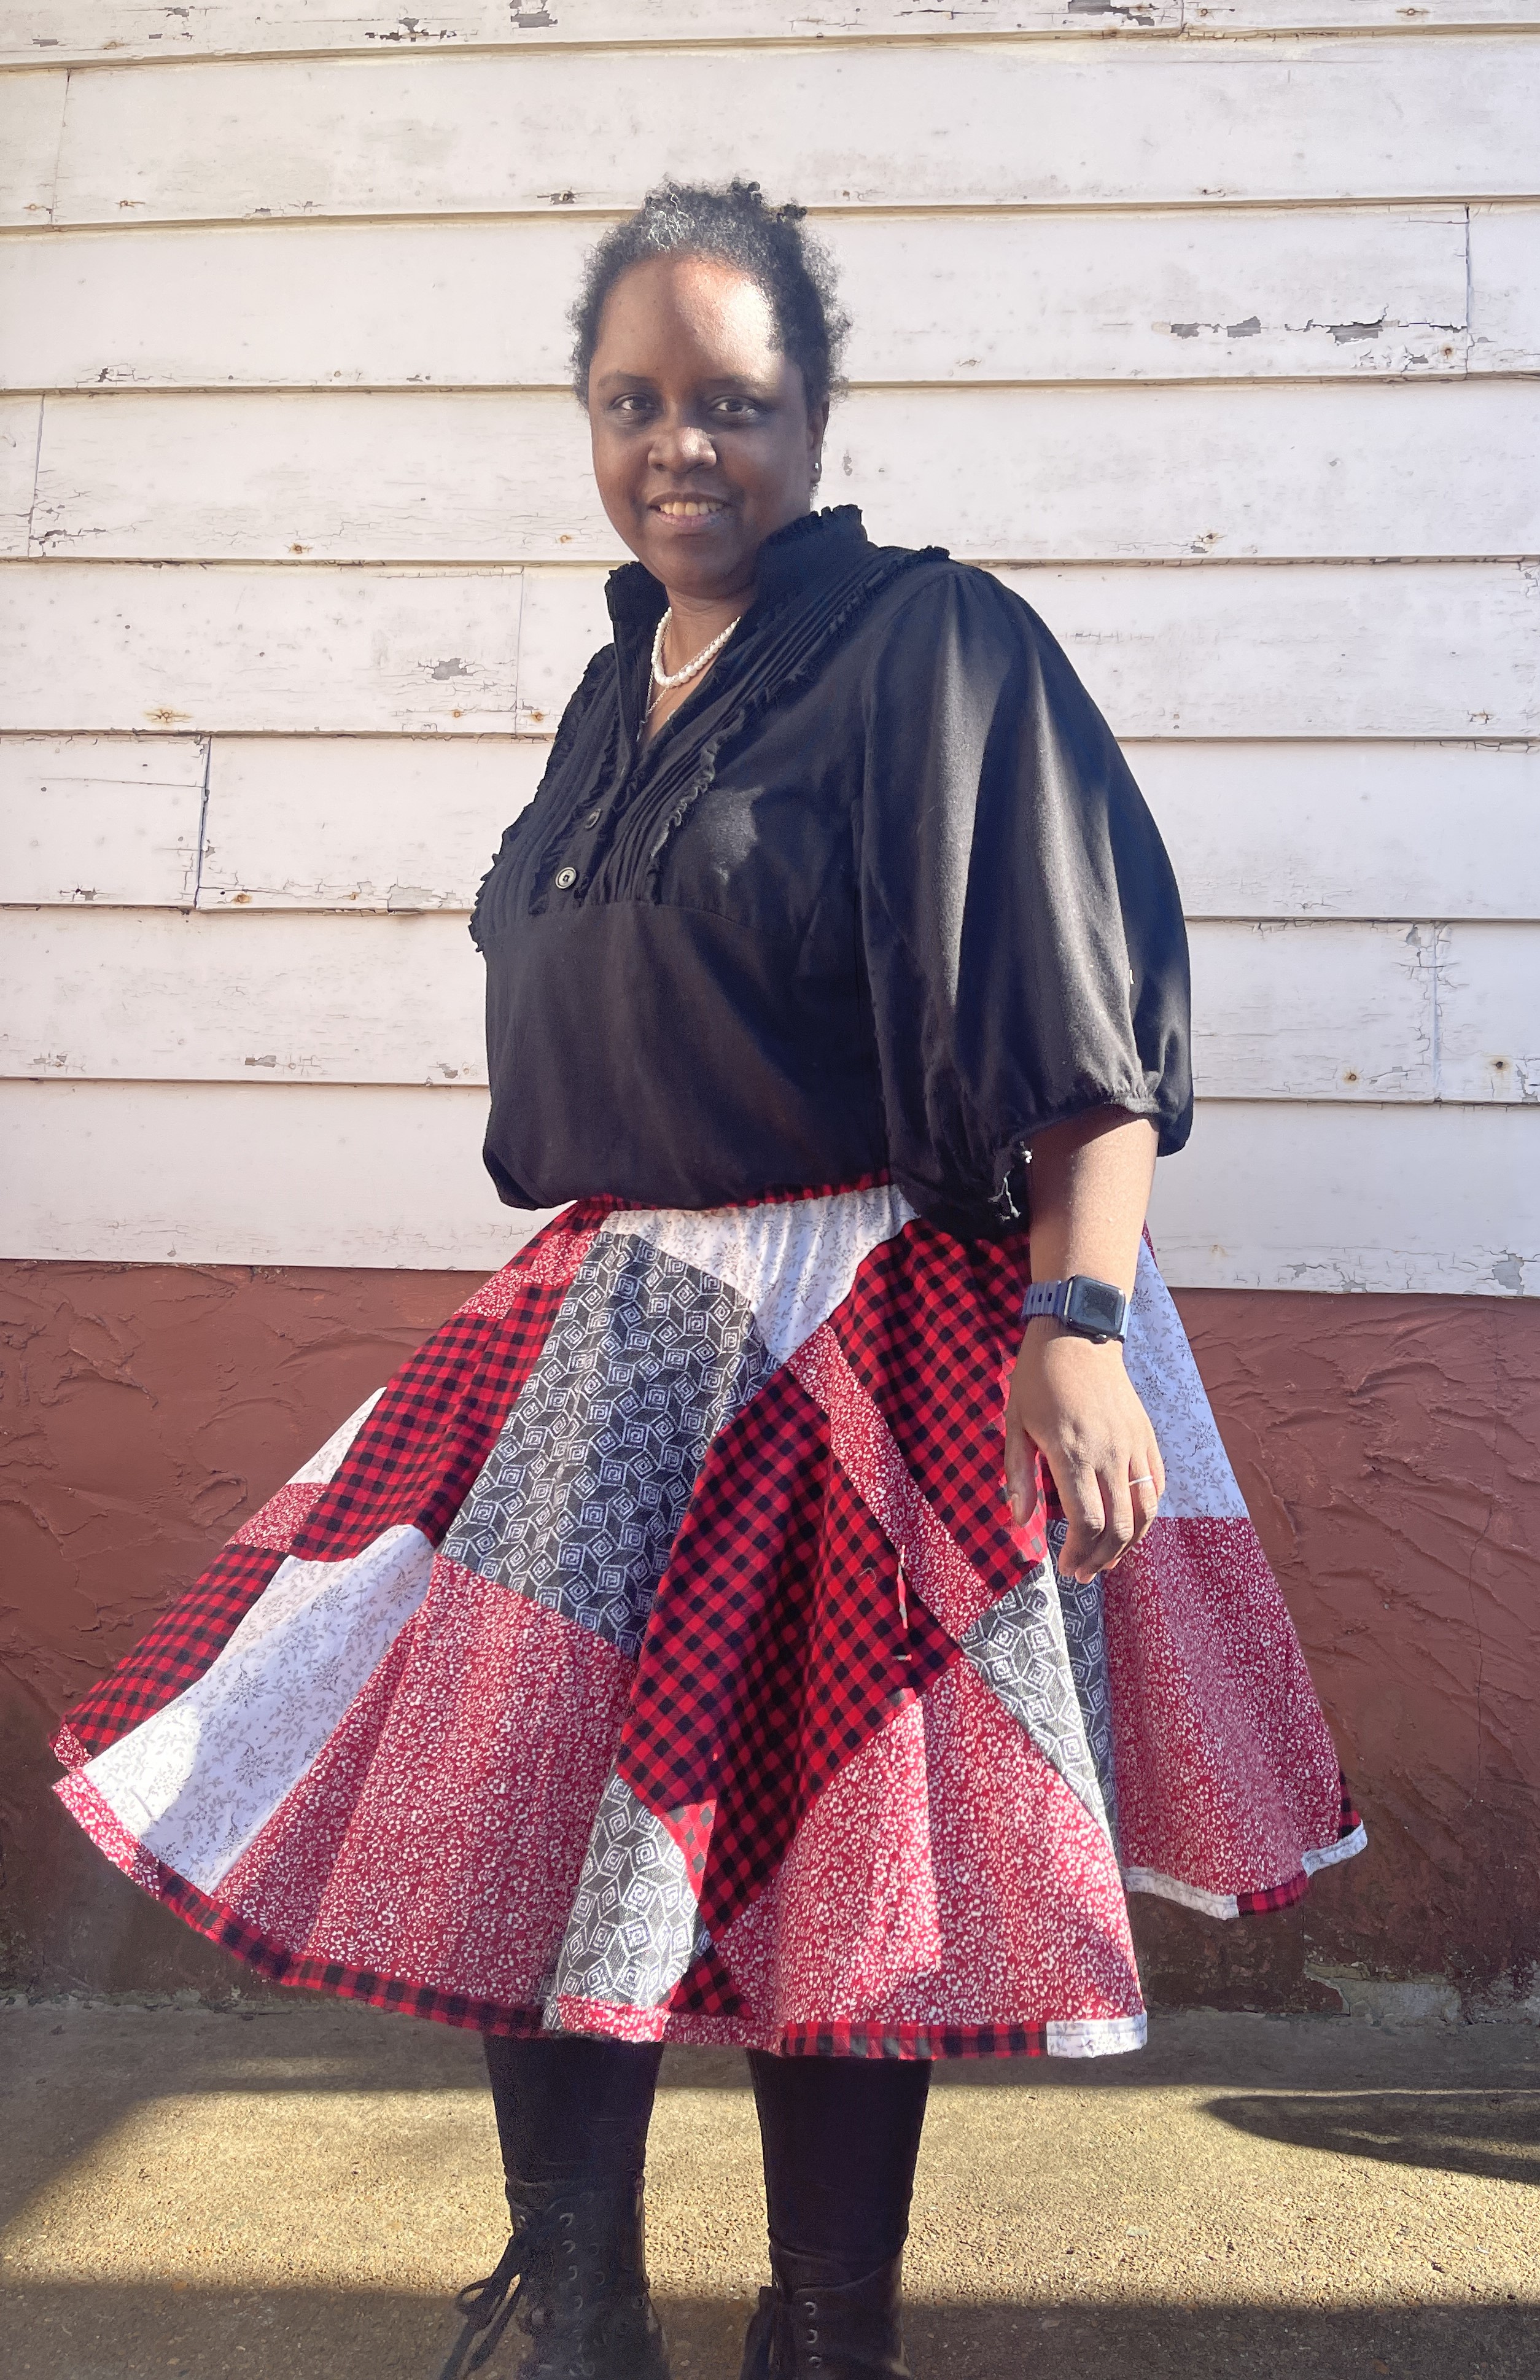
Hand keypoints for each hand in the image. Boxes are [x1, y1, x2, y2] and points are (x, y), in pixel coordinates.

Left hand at [1004, 1321, 1163, 1584]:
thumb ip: (1018, 1475)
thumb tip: (1021, 1522)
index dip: (1079, 1553)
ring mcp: (1133, 1445)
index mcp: (1073, 1452)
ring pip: (1145, 1511)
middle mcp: (1109, 1453)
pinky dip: (1147, 1513)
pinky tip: (1129, 1525)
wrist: (1079, 1332)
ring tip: (1108, 1559)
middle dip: (1102, 1558)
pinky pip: (1156, 1485)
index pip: (1087, 1521)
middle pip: (1120, 1526)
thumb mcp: (1015, 1424)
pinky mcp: (1145, 1436)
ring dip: (1129, 1544)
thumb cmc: (1038, 1378)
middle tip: (1084, 1573)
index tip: (1066, 1567)